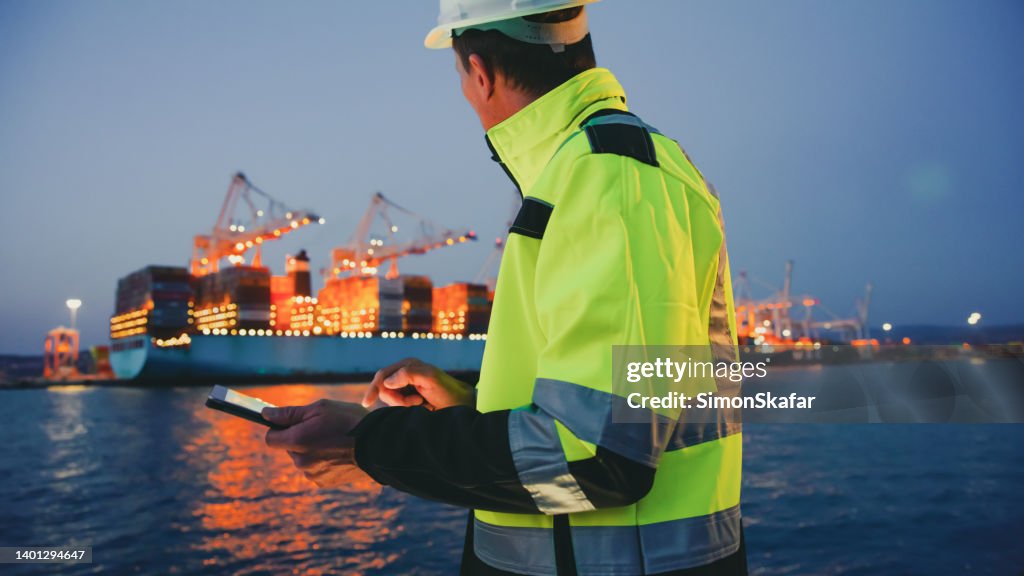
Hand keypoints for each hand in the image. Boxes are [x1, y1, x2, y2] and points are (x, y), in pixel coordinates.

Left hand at [263, 399, 378, 491]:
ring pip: (303, 458)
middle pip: (289, 448)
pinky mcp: (324, 482)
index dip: (280, 428)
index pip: (270, 438)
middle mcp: (300, 462)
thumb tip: (265, 414)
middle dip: (300, 438)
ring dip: (312, 449)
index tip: (294, 422)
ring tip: (335, 440)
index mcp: (296, 442)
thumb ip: (289, 413)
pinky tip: (339, 452)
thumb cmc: (349, 422)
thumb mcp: (320, 409)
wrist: (378, 445)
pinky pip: (316, 469)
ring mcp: (312, 474)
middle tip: (322, 428)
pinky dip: (323, 461)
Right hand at [361, 357, 473, 409]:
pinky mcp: (408, 398)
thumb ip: (408, 374)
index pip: (383, 375)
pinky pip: (397, 405)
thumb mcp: (430, 379)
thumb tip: (387, 381)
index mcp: (408, 365)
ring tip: (421, 404)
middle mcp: (404, 374)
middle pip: (384, 389)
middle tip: (416, 403)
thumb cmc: (447, 391)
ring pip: (390, 399)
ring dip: (403, 404)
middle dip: (397, 399)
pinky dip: (406, 408)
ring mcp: (406, 387)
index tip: (367, 403)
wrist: (460, 405)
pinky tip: (421, 406)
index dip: (374, 388)